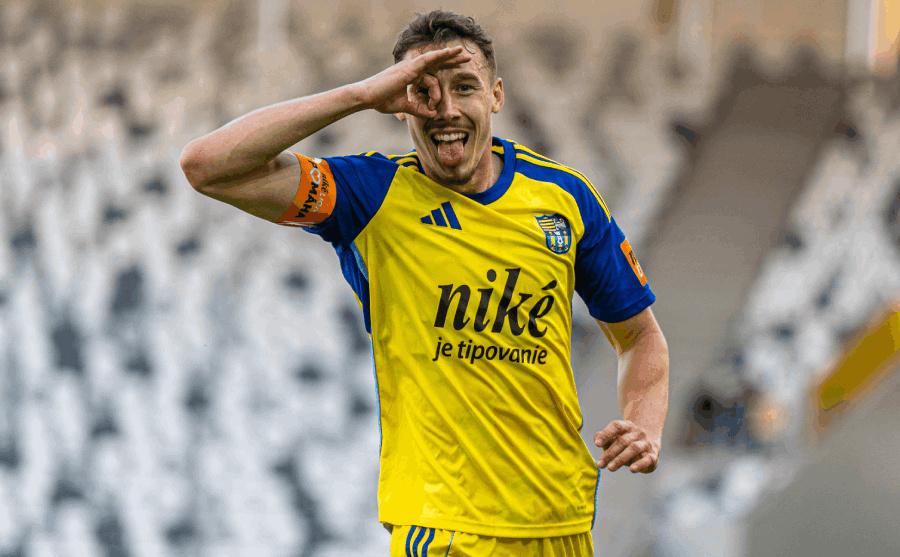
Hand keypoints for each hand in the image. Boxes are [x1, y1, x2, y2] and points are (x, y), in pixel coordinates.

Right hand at [354, 46, 471, 118]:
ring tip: (460, 61)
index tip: (458, 69)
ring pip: (434, 68)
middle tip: (467, 57)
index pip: (432, 71)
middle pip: (436, 62)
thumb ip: (419, 109)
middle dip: (452, 59)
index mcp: (410, 74)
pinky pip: (428, 60)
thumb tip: (432, 115)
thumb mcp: (405, 107)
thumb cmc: (381, 101)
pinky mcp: (409, 68)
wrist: (367, 97)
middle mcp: (412, 68)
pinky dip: (440, 56)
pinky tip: (451, 52)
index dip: (444, 68)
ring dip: (447, 66)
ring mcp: (411, 66)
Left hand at [594, 420, 660, 473]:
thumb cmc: (627, 442)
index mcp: (627, 426)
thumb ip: (605, 438)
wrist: (650, 443)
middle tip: (600, 464)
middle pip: (622, 440)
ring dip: (620, 459)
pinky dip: (640, 464)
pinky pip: (648, 459)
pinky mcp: (653, 455)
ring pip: (634, 448)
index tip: (597, 444)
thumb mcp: (615, 438)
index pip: (616, 426)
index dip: (606, 434)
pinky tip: (631, 469)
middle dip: (609, 453)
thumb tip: (596, 438)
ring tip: (610, 468)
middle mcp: (637, 433)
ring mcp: (646, 443)